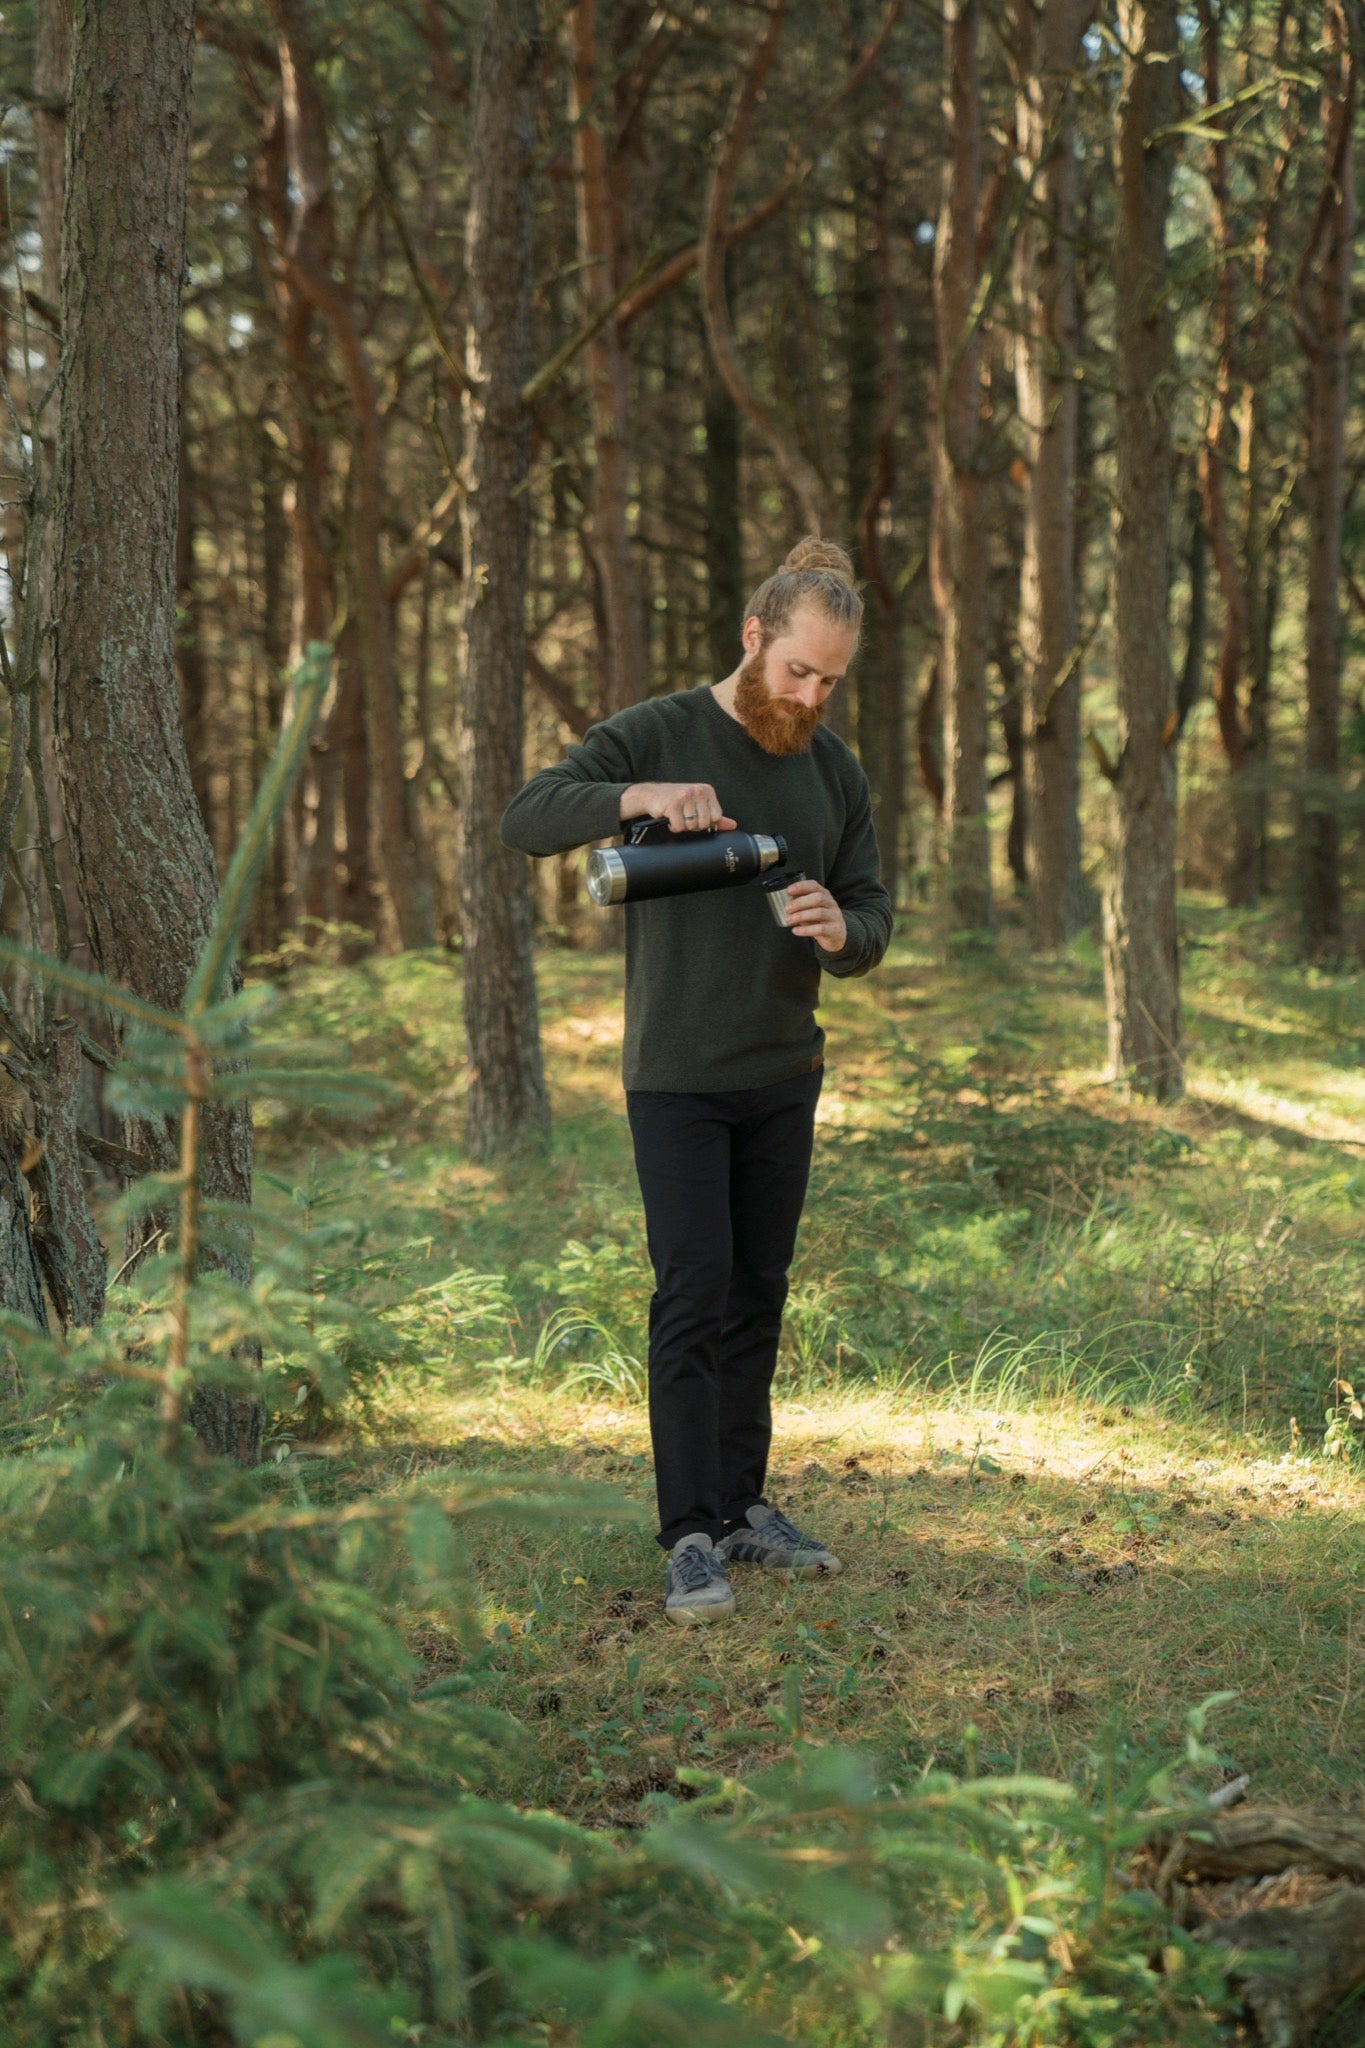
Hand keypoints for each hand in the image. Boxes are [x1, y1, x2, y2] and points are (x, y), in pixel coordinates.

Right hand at [621, 782, 736, 832]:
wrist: (651, 795)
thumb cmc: (676, 801)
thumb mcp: (698, 805)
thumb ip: (715, 816)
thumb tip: (732, 825)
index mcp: (707, 790)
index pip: (716, 817)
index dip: (705, 822)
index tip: (694, 815)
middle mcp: (697, 791)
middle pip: (704, 823)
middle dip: (693, 825)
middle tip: (683, 816)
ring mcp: (685, 796)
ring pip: (691, 826)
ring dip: (682, 825)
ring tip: (676, 815)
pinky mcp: (673, 804)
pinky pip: (679, 827)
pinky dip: (673, 826)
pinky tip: (669, 817)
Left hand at [784, 878, 846, 952]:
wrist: (836, 936)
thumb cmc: (820, 920)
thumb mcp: (812, 909)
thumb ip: (801, 905)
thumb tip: (784, 904)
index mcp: (825, 895)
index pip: (814, 886)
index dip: (801, 886)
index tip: (788, 890)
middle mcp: (831, 903)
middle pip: (818, 898)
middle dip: (800, 902)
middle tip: (787, 909)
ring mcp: (834, 916)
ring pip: (819, 913)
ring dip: (801, 916)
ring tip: (789, 920)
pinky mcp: (834, 930)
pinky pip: (820, 929)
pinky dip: (806, 930)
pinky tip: (795, 931)